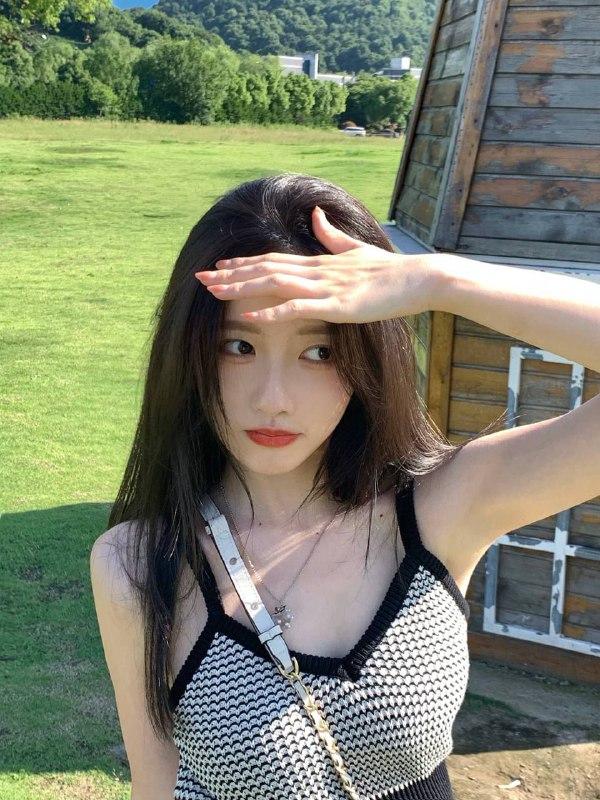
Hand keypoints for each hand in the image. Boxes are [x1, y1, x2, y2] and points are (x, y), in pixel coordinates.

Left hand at [194, 206, 436, 322]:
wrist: (420, 278)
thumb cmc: (391, 271)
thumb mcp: (357, 251)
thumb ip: (333, 236)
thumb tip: (316, 216)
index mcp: (319, 261)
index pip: (272, 259)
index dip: (243, 263)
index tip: (219, 266)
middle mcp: (316, 270)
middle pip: (265, 269)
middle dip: (230, 275)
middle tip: (199, 278)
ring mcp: (326, 287)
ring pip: (274, 284)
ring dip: (242, 288)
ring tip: (214, 292)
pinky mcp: (338, 305)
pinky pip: (299, 308)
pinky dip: (273, 312)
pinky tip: (251, 317)